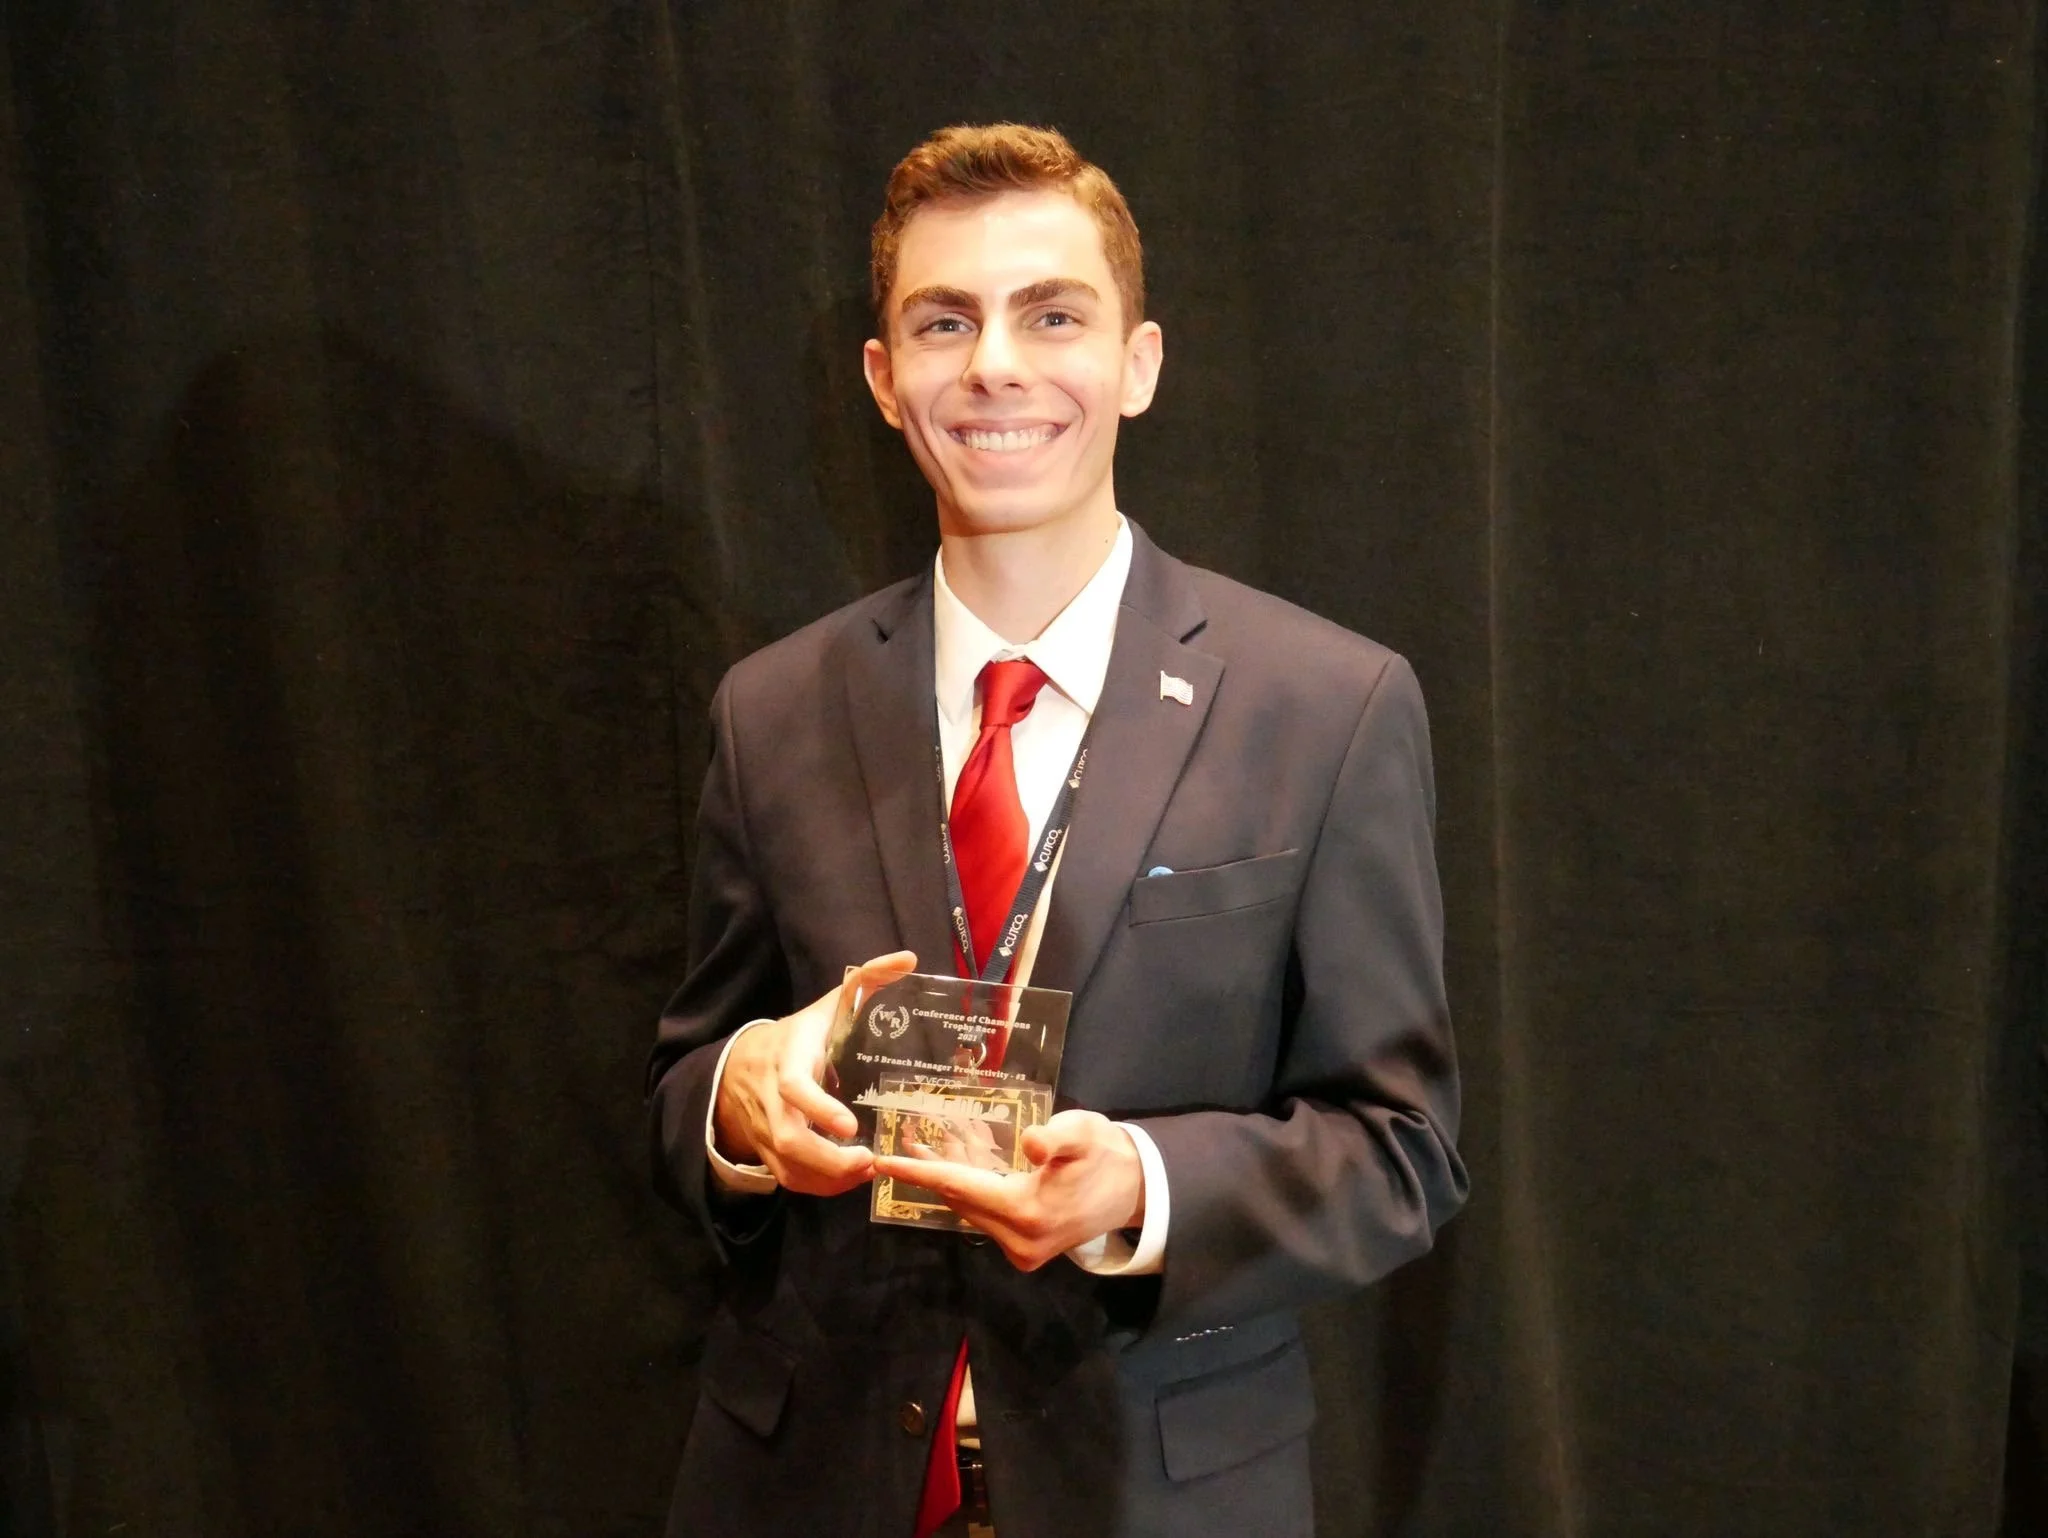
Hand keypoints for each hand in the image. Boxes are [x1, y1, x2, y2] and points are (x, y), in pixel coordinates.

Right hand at [713, 950, 916, 1196]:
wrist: (739, 1066)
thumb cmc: (798, 1035)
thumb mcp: (827, 1006)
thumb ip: (866, 982)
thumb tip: (908, 959)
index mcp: (787, 1059)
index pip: (793, 1087)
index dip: (819, 1108)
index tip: (851, 1126)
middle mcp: (770, 1099)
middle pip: (789, 1139)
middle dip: (830, 1160)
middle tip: (869, 1159)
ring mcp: (766, 1130)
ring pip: (788, 1167)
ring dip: (829, 1179)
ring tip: (867, 1171)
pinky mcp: (768, 1152)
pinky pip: (788, 1180)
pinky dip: (820, 1187)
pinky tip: (850, 1180)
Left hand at [873, 1109, 1144, 1271]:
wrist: (1135, 1188)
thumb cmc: (1106, 1154)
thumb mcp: (1084, 1133)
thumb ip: (1057, 1137)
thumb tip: (1031, 1143)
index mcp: (1026, 1212)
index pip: (959, 1187)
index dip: (918, 1172)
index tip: (882, 1162)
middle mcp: (1018, 1239)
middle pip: (960, 1199)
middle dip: (931, 1169)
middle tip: (902, 1138)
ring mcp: (1021, 1249)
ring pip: (972, 1206)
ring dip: (951, 1175)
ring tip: (924, 1142)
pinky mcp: (1025, 1248)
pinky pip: (987, 1212)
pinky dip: (973, 1186)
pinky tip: (962, 1158)